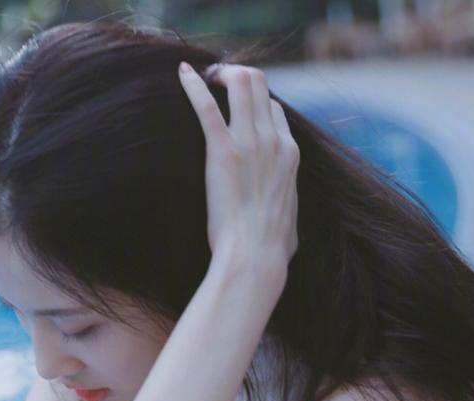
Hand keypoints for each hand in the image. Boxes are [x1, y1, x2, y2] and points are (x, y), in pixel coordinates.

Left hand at [177, 62, 298, 275]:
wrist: (256, 255)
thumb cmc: (271, 248)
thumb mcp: (291, 219)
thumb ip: (286, 206)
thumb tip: (286, 228)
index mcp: (290, 154)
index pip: (274, 109)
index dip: (253, 102)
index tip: (233, 107)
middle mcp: (274, 140)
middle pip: (260, 85)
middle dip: (237, 75)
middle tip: (216, 80)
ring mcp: (251, 142)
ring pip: (242, 83)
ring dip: (220, 73)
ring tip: (204, 76)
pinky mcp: (223, 150)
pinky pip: (207, 107)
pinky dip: (194, 86)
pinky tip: (182, 74)